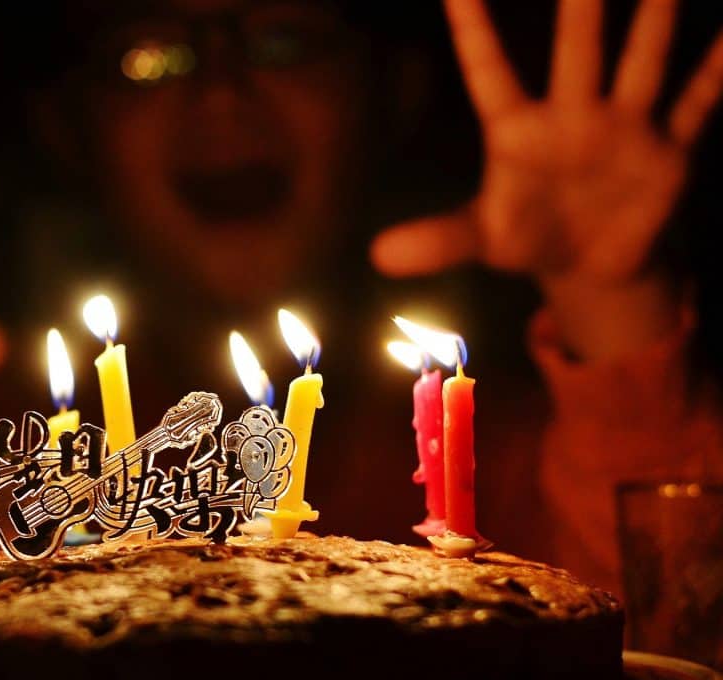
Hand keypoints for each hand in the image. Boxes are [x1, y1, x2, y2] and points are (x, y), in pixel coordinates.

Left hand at [371, 0, 722, 360]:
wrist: (589, 265)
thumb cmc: (527, 238)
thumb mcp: (482, 240)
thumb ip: (438, 240)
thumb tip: (378, 255)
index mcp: (519, 131)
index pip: (489, 70)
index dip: (474, 28)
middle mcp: (573, 115)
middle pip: (579, 49)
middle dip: (583, 4)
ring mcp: (623, 128)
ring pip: (643, 61)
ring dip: (655, 18)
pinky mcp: (667, 153)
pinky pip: (697, 106)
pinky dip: (716, 74)